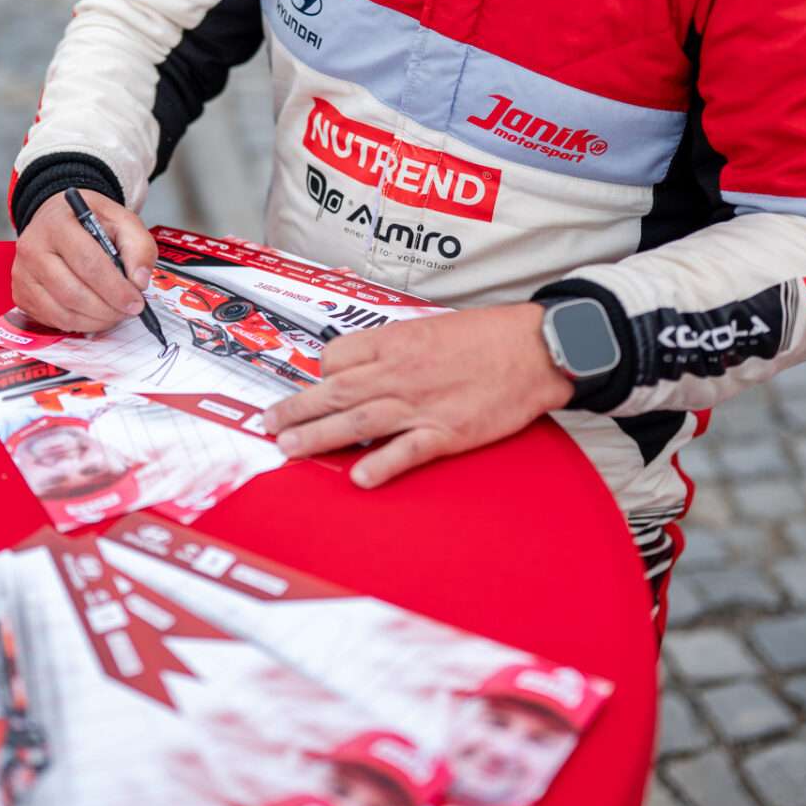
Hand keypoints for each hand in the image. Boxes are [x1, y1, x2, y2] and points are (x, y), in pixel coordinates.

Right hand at [11, 189, 157, 333]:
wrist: (59, 219)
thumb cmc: (90, 221)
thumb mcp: (122, 220)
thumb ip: (138, 247)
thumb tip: (139, 281)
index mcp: (57, 223)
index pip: (87, 263)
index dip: (115, 288)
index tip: (136, 301)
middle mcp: (32, 248)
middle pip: (73, 293)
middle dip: (107, 309)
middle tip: (129, 311)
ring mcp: (23, 274)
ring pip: (62, 312)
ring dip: (96, 321)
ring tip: (115, 313)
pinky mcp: (21, 295)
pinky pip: (53, 320)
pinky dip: (80, 324)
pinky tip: (95, 314)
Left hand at [263, 303, 573, 488]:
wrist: (536, 348)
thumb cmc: (488, 336)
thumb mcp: (433, 327)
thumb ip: (397, 347)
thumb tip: (368, 362)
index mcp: (395, 342)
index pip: (337, 358)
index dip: (320, 375)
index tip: (314, 388)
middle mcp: (399, 372)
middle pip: (334, 392)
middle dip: (296, 409)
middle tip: (268, 424)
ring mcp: (422, 403)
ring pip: (358, 421)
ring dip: (319, 436)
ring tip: (289, 449)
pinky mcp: (447, 430)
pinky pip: (407, 450)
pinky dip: (381, 463)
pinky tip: (359, 478)